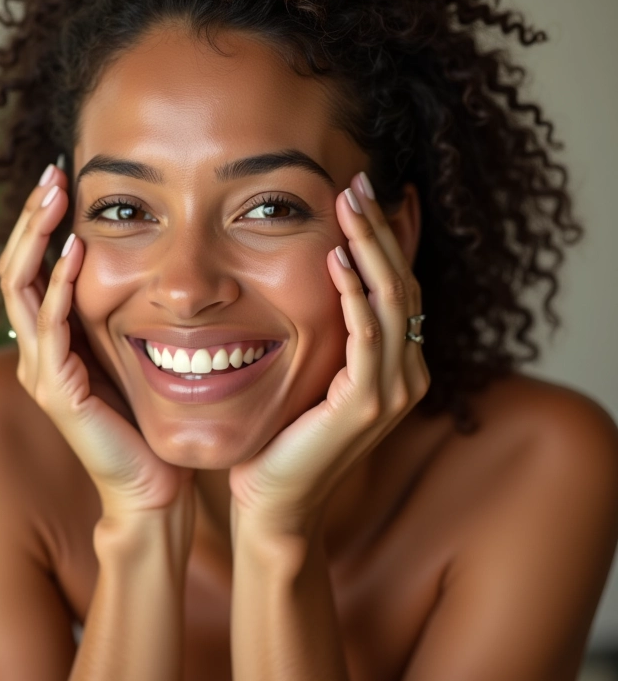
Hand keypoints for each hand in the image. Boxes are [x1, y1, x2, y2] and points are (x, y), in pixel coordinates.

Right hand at [0, 162, 193, 515]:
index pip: (32, 269)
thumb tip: (138, 261)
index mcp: (52, 341)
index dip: (41, 225)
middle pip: (16, 270)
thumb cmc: (147, 417)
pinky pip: (51, 330)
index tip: (64, 182)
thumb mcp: (130, 351)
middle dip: (31, 220)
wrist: (153, 480)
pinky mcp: (57, 391)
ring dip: (36, 239)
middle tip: (52, 175)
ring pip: (21, 290)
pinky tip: (75, 254)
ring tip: (53, 197)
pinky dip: (59, 288)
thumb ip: (118, 315)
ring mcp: (41, 371)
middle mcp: (37, 351)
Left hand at [228, 174, 429, 537]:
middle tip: (357, 182)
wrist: (273, 498)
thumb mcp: (311, 370)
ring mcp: (393, 391)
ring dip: (370, 248)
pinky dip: (354, 295)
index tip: (369, 192)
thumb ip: (327, 330)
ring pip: (392, 301)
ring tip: (349, 203)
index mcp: (397, 363)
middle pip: (402, 283)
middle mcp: (407, 372)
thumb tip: (318, 273)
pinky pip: (367, 337)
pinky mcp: (366, 405)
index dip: (389, 236)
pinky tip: (337, 260)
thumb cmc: (284, 433)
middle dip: (380, 229)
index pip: (400, 285)